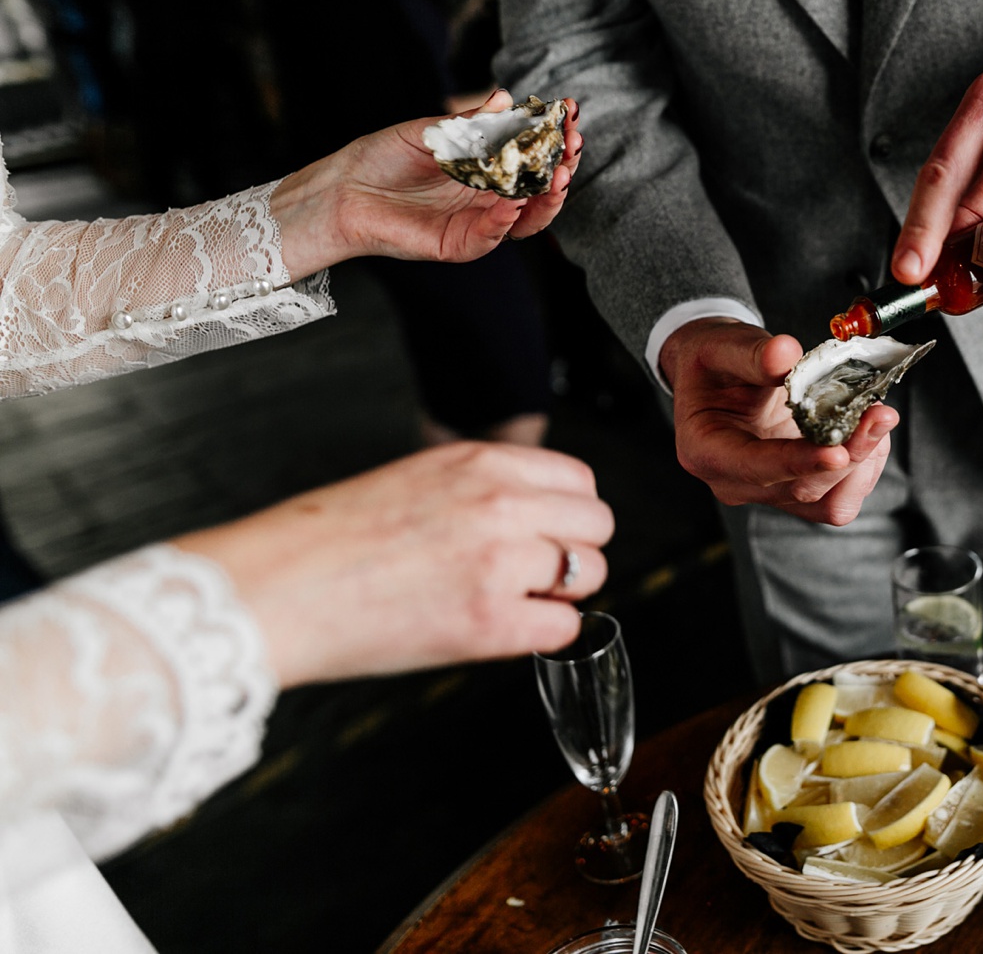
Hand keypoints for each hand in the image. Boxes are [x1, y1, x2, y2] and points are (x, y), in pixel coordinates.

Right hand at [174, 442, 613, 687]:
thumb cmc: (325, 541)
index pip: (577, 480)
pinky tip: (503, 630)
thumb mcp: (414, 481)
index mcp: (480, 462)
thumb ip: (480, 490)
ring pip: (590, 574)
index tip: (544, 534)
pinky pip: (563, 626)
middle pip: (596, 524)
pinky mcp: (490, 624)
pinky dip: (543, 633)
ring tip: (512, 602)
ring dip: (562, 593)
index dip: (565, 514)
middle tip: (536, 574)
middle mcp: (501, 504)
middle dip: (574, 551)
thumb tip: (531, 516)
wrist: (273, 590)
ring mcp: (501, 563)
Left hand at [271, 89, 585, 274]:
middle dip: (562, 167)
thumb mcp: (431, 131)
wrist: (340, 189)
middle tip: (574, 144)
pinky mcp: (456, 245)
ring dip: (546, 200)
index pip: (532, 158)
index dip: (554, 139)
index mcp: (486, 170)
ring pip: (526, 220)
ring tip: (558, 176)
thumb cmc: (382, 157)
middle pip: (539, 190)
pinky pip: (490, 239)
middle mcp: (487, 199)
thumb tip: (506, 100)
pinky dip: (505, 222)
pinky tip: (514, 201)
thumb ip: (470, 123)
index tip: (571, 115)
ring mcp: (475, 224)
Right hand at [660, 318, 897, 525]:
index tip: (838, 452)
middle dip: (849, 455)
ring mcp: (770, 490)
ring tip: (877, 418)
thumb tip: (786, 353)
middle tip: (879, 414)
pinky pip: (839, 496)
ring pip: (828, 503)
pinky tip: (867, 432)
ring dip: (863, 465)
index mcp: (709, 452)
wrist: (717, 375)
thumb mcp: (722, 348)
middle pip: (801, 490)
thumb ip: (752, 354)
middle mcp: (738, 482)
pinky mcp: (798, 488)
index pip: (756, 468)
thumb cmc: (713, 363)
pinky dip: (864, 468)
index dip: (800, 463)